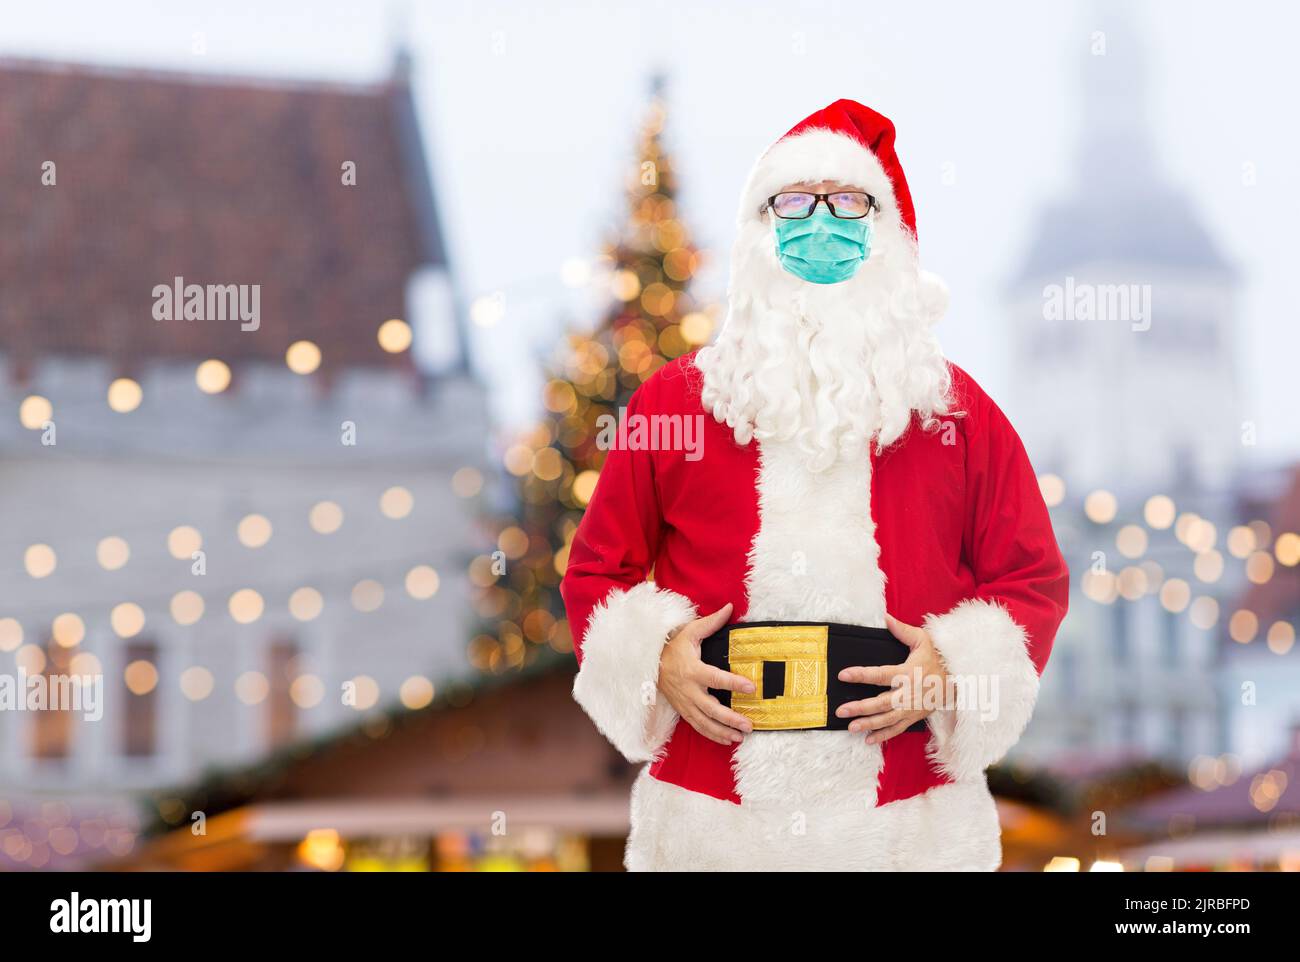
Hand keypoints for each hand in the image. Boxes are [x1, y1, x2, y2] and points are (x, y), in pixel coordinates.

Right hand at [657, 603, 755, 745]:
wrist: (649, 663)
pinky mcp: (683, 711)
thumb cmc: (673, 647)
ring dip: (723, 732)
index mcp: (693, 670)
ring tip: (741, 736)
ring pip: (705, 722)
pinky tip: (727, 740)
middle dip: (731, 719)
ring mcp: (685, 703)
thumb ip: (712, 623)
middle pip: (712, 709)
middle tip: (749, 725)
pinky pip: (698, 726)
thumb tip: (730, 608)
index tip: (751, 687)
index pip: (717, 678)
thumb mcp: (690, 632)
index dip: (734, 683)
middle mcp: (689, 690)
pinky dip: (712, 735)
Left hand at [835, 614, 949, 744]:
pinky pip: (898, 728)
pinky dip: (884, 735)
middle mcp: (908, 693)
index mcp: (907, 673)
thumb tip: (886, 617)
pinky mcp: (915, 716)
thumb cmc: (938, 658)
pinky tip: (869, 739)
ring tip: (851, 727)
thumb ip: (902, 631)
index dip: (861, 675)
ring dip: (869, 724)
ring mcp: (912, 708)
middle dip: (860, 707)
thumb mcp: (923, 640)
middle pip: (881, 702)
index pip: (880, 674)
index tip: (843, 675)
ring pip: (887, 719)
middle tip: (841, 710)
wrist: (959, 679)